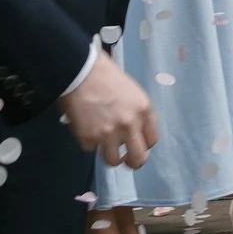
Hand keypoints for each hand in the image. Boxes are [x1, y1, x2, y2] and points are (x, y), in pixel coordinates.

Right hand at [62, 52, 157, 168]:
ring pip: (113, 160)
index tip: (137, 144)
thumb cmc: (106, 76)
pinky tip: (85, 125)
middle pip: (138, 159)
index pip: (152, 140)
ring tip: (102, 142)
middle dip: (131, 162)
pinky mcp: (88, 139)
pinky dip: (88, 141)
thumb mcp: (132, 92)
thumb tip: (136, 131)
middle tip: (124, 159)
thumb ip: (136, 113)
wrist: (80, 71)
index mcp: (144, 110)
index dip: (144, 144)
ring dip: (107, 154)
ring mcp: (109, 134)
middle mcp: (130, 125)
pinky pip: (90, 149)